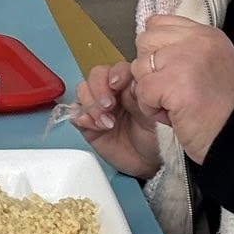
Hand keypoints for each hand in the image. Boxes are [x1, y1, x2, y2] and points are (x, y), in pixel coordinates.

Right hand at [68, 61, 160, 177]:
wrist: (151, 162)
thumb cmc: (158, 137)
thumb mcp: (156, 116)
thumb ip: (144, 98)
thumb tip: (132, 85)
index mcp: (131, 85)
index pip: (117, 70)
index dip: (115, 75)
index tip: (116, 85)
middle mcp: (113, 92)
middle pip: (96, 76)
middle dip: (99, 90)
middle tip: (107, 106)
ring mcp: (99, 107)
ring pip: (83, 91)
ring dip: (90, 105)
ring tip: (104, 123)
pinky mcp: (88, 124)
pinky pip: (75, 114)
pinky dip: (80, 117)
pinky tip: (92, 126)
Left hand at [129, 14, 233, 161]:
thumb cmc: (225, 109)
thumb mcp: (213, 65)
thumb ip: (184, 50)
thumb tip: (148, 52)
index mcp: (206, 34)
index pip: (157, 23)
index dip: (155, 49)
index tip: (170, 72)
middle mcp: (196, 40)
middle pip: (145, 41)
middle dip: (150, 70)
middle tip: (172, 91)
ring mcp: (184, 59)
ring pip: (139, 67)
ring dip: (150, 92)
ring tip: (175, 105)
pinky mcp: (173, 83)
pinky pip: (142, 91)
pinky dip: (151, 108)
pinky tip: (172, 115)